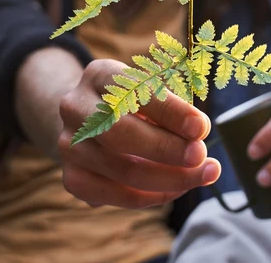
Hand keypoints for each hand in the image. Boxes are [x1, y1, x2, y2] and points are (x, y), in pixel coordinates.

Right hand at [56, 59, 221, 208]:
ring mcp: (69, 144)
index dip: (169, 111)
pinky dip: (153, 196)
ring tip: (201, 175)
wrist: (88, 121)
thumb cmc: (133, 103)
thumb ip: (173, 107)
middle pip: (121, 133)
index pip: (134, 90)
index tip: (200, 127)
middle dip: (167, 148)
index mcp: (99, 74)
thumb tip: (198, 132)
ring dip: (170, 178)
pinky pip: (118, 196)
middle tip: (201, 156)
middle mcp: (75, 107)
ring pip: (124, 171)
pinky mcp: (72, 178)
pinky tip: (177, 188)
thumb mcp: (150, 90)